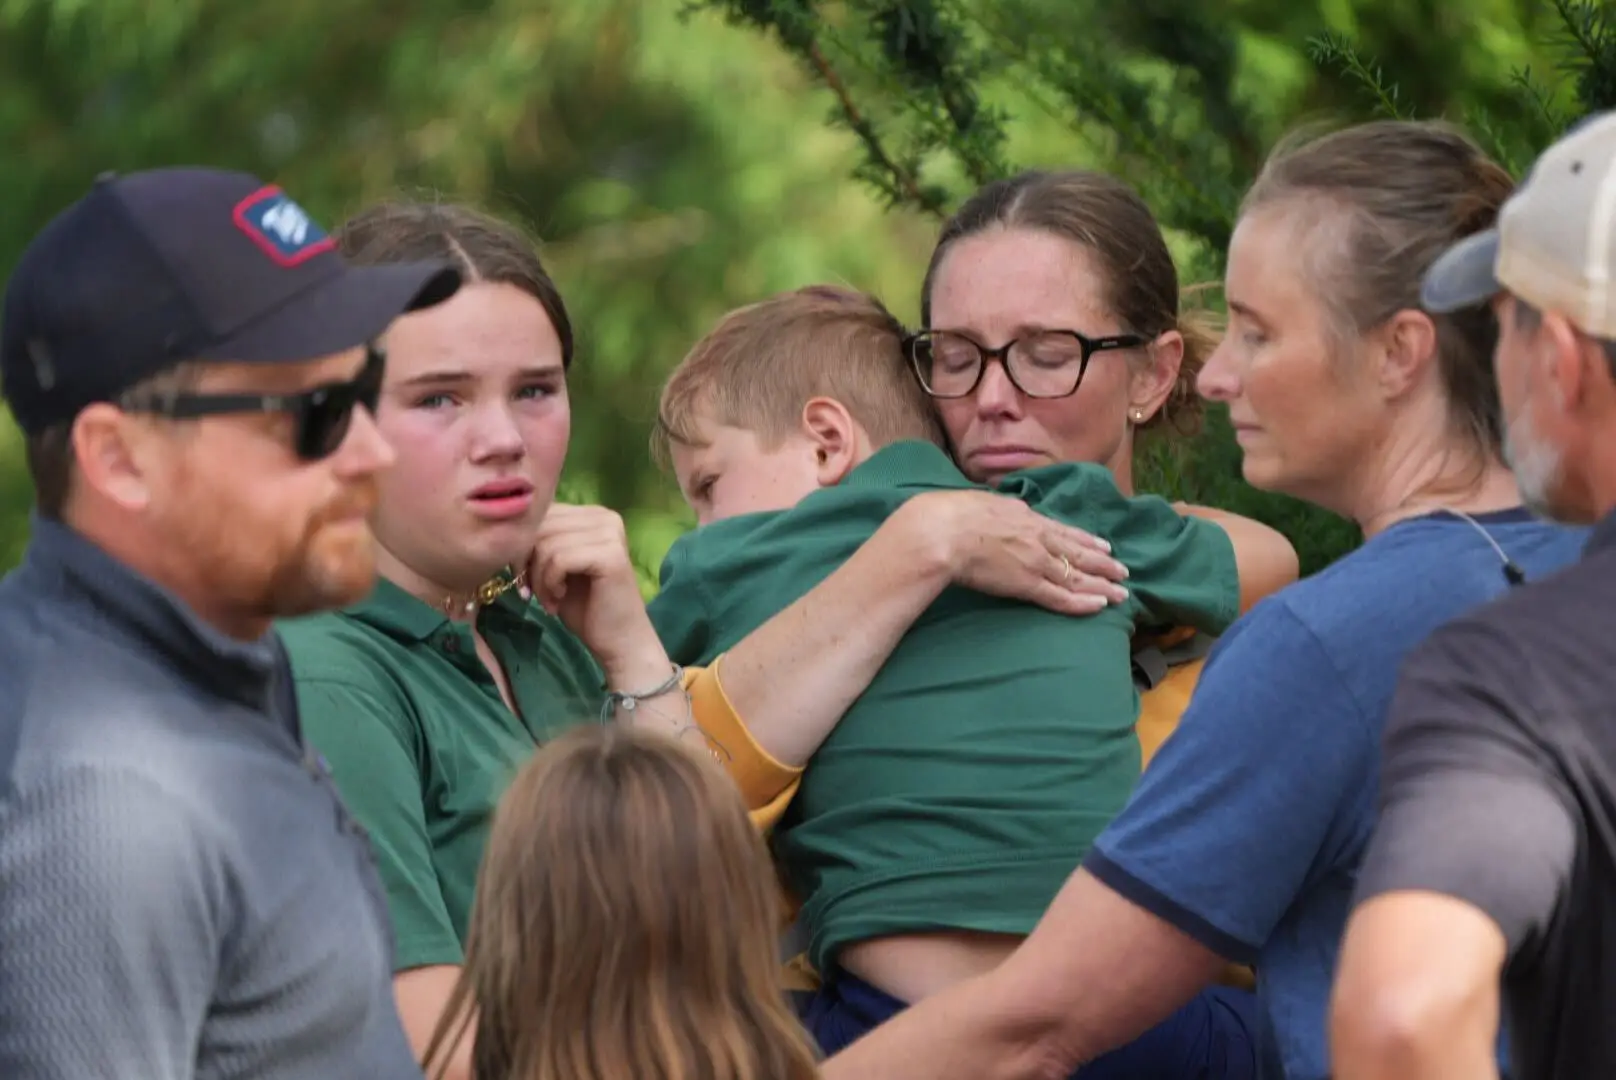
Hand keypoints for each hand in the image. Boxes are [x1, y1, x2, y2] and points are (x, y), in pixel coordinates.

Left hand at [523, 504, 671, 688]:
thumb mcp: (555, 566)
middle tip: (533, 592)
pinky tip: (559, 599)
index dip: (523, 546)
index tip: (525, 578)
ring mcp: (610, 534)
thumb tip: (509, 529)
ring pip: (546, 544)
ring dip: (538, 578)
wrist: (619, 641)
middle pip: (541, 526)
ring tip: (549, 599)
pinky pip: (558, 559)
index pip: (542, 513)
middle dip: (526, 562)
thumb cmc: (585, 606)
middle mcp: (605, 516)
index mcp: (593, 514)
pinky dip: (549, 583)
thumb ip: (542, 541)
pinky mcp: (610, 555)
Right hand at [901, 490, 1128, 614]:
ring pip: (1077, 577)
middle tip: (1124, 571)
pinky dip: (1082, 602)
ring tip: (1121, 593)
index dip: (1087, 540)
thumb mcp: (985, 501)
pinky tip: (1100, 606)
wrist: (944, 531)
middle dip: (1104, 564)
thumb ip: (1001, 508)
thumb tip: (1002, 508)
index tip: (1104, 546)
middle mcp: (1038, 539)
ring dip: (1102, 586)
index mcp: (1027, 517)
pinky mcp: (1027, 584)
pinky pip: (1061, 597)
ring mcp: (1036, 562)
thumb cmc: (953, 514)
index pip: (1064, 531)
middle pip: (1079, 554)